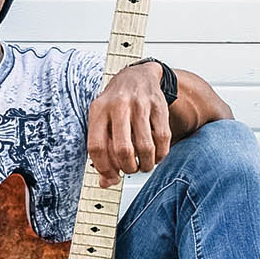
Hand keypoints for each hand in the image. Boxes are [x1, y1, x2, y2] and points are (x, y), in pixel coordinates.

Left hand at [86, 62, 170, 185]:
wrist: (138, 76)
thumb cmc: (117, 103)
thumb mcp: (102, 121)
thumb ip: (102, 151)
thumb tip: (106, 182)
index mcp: (99, 110)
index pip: (96, 147)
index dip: (104, 168)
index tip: (112, 176)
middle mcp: (118, 105)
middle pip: (122, 150)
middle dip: (128, 168)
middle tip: (130, 169)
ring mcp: (140, 105)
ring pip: (145, 147)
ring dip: (145, 164)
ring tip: (143, 165)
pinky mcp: (159, 107)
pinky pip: (163, 139)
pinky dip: (160, 155)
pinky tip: (156, 155)